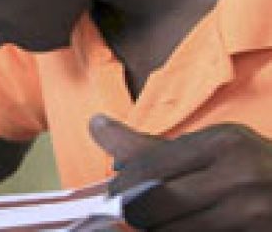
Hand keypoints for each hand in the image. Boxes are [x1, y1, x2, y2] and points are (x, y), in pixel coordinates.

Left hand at [90, 114, 271, 229]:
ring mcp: (251, 214)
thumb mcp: (209, 146)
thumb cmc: (247, 168)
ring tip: (152, 221)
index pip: (149, 168)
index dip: (121, 185)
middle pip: (156, 204)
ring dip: (154, 229)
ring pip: (171, 231)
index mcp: (222, 144)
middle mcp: (239, 177)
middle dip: (132, 211)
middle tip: (126, 213)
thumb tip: (96, 125)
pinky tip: (176, 228)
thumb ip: (151, 146)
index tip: (113, 193)